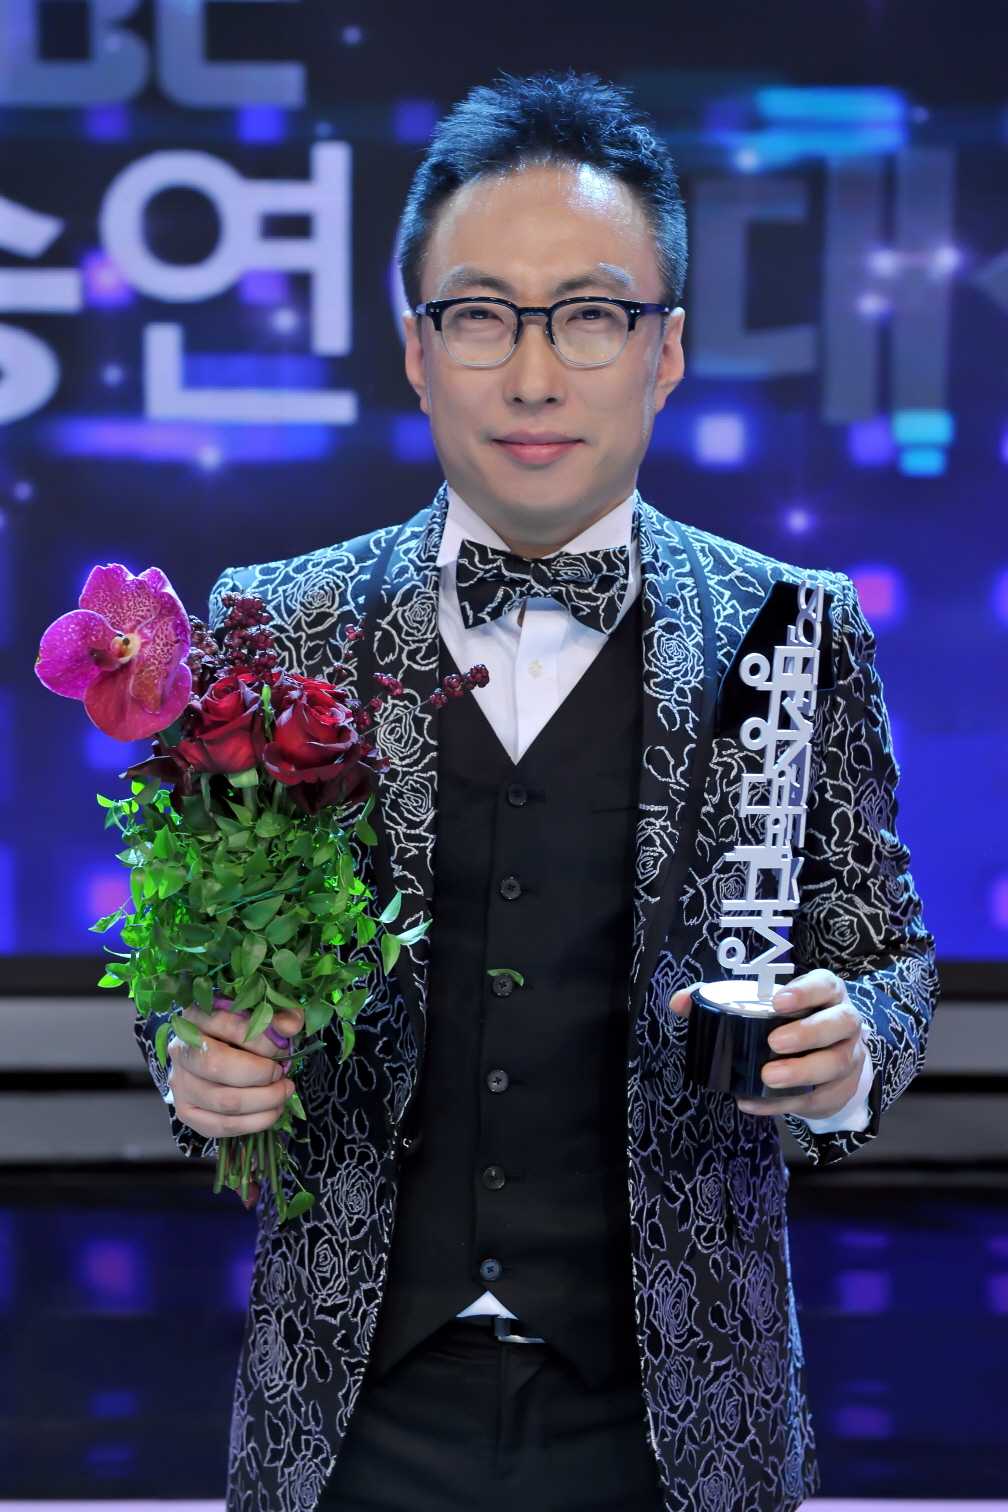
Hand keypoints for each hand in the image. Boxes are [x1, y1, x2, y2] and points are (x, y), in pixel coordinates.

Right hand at [167, 1003, 304, 1141]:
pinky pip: (221, 1126)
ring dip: (264, 1102)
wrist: (210, 1053)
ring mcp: (180, 1084)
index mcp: (195, 1017)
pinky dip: (253, 1123)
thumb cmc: (240, 1030)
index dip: (262, 1042)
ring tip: (283, 1094)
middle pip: (220, 1067)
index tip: (282, 1051)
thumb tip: (289, 1028)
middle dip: (262, 1075)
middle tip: (283, 1076)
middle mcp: (181, 1051)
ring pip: (225, 1102)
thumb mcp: (260, 1014)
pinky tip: (271, 1112)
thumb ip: (279, 1014)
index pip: (228, 1026)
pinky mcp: (186, 1112)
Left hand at [669, 969, 866, 1119]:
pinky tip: (755, 1103)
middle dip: (807, 1034)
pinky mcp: (841, 1090)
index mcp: (827, 994)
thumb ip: (720, 999)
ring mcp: (848, 1056)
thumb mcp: (764, 1006)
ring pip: (836, 1063)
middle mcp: (845, 1022)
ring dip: (802, 1072)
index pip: (825, 985)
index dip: (806, 991)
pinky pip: (818, 1098)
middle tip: (774, 1043)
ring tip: (768, 1077)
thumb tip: (680, 1003)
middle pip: (839, 1024)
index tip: (778, 1001)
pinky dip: (785, 1104)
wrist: (827, 1063)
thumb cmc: (789, 1023)